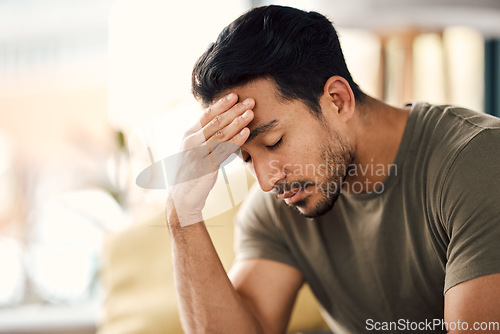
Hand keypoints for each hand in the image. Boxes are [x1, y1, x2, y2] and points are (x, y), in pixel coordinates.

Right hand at [166, 93, 253, 226]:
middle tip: (249, 101)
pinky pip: (223, 150)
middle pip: (215, 122)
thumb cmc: (193, 172)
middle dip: (234, 110)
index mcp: (189, 135)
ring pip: (220, 134)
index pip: (206, 115)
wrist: (183, 197)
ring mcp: (197, 154)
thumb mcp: (196, 151)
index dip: (221, 104)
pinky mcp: (205, 167)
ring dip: (237, 122)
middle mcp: (191, 142)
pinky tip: (246, 132)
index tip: (235, 95)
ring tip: (251, 113)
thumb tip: (224, 122)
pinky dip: (236, 140)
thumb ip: (207, 137)